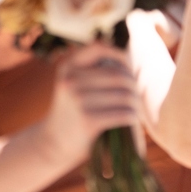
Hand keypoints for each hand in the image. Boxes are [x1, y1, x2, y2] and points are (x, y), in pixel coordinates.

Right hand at [39, 42, 145, 167]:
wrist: (54, 142)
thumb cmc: (73, 112)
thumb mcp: (74, 85)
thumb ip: (93, 72)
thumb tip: (128, 58)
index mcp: (69, 66)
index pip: (99, 48)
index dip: (121, 56)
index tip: (130, 70)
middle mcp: (71, 79)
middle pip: (120, 76)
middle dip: (134, 87)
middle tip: (136, 99)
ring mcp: (79, 99)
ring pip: (126, 95)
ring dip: (136, 105)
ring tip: (135, 111)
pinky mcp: (88, 120)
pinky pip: (124, 114)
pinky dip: (133, 118)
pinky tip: (131, 122)